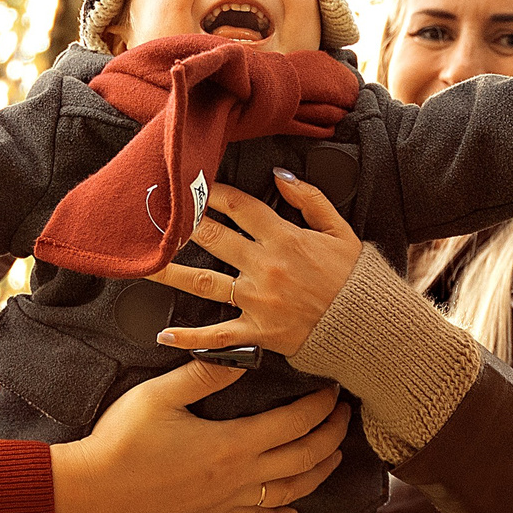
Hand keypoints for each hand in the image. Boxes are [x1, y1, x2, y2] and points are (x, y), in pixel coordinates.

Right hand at [48, 360, 351, 512]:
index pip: (295, 424)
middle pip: (304, 460)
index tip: (334, 388)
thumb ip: (205, 373)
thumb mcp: (160, 395)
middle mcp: (239, 478)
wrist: (94, 491)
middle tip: (346, 415)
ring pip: (291, 493)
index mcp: (232, 445)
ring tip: (335, 456)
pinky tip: (293, 511)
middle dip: (332, 437)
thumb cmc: (123, 440)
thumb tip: (243, 353)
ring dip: (319, 473)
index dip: (321, 406)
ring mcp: (227, 501)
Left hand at [146, 173, 359, 357]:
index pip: (240, 207)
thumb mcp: (340, 231)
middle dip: (184, 224)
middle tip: (158, 215)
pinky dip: (190, 338)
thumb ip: (310, 199)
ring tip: (143, 266)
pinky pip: (218, 337)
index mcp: (286, 238)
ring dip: (171, 273)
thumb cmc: (356, 280)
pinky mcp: (258, 333)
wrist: (370, 328)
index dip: (214, 193)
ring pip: (205, 283)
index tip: (195, 185)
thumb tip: (281, 174)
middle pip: (214, 238)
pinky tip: (165, 334)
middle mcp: (266, 267)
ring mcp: (258, 302)